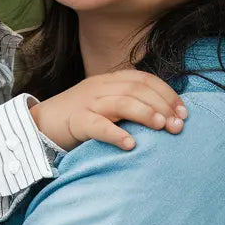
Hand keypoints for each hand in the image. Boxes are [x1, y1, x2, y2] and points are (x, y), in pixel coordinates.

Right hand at [30, 70, 187, 150]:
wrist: (40, 124)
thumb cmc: (80, 117)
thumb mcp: (107, 104)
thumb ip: (130, 105)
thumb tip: (167, 117)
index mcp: (110, 80)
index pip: (145, 79)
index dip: (167, 94)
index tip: (184, 113)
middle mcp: (100, 87)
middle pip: (137, 89)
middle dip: (162, 106)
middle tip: (178, 126)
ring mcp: (86, 102)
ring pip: (121, 102)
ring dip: (145, 113)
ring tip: (162, 127)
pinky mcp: (74, 121)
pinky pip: (96, 124)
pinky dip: (115, 133)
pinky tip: (130, 144)